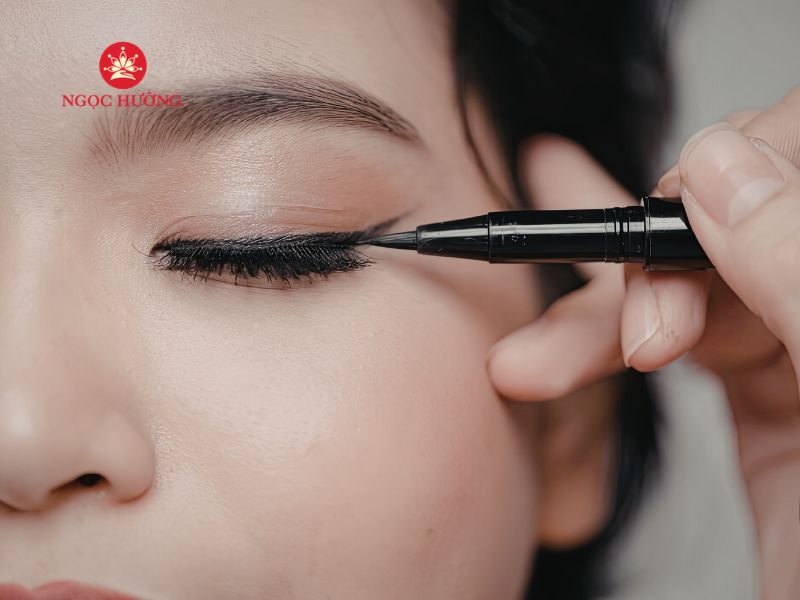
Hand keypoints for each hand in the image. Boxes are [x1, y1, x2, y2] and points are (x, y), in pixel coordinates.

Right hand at [488, 87, 799, 597]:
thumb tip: (718, 165)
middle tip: (630, 340)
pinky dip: (601, 351)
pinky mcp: (763, 400)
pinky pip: (675, 341)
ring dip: (593, 324)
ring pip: (682, 285)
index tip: (683, 222)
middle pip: (728, 220)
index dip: (744, 165)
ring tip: (527, 367)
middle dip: (648, 268)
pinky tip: (554, 354)